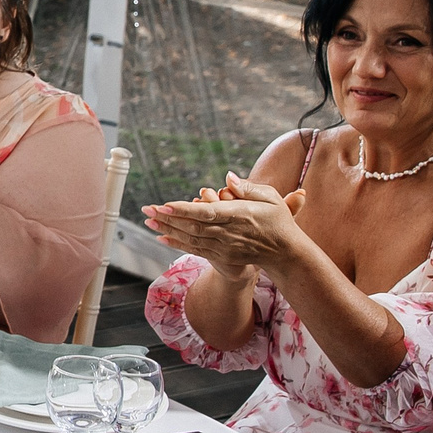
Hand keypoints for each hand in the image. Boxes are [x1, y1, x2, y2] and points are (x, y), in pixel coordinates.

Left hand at [140, 171, 307, 280]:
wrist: (285, 252)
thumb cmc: (278, 220)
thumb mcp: (270, 197)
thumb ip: (247, 187)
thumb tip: (227, 177)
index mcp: (238, 215)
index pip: (206, 212)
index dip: (184, 210)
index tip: (164, 205)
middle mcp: (228, 233)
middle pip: (192, 226)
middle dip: (168, 218)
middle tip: (146, 209)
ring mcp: (224, 246)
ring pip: (191, 238)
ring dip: (168, 230)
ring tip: (148, 222)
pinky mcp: (222, 255)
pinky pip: (196, 249)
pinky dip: (177, 244)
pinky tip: (162, 238)